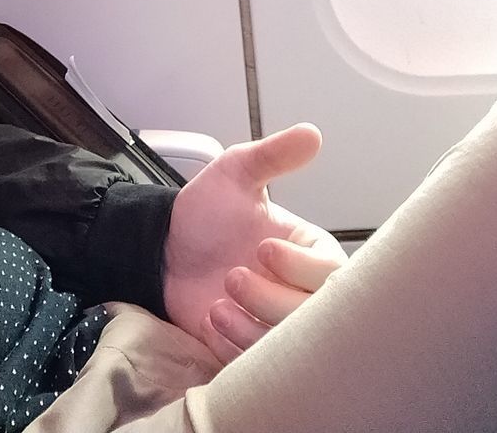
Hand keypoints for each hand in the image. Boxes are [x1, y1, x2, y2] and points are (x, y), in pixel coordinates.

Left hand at [162, 124, 346, 358]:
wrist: (164, 251)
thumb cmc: (206, 211)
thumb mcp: (236, 173)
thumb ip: (274, 156)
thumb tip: (313, 133)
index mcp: (311, 251)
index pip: (332, 273)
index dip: (300, 266)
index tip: (262, 248)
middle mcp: (303, 291)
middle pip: (315, 316)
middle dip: (271, 299)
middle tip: (232, 276)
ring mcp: (278, 325)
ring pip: (287, 345)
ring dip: (250, 325)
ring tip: (218, 301)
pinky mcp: (253, 351)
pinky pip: (258, 364)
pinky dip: (234, 347)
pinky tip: (212, 319)